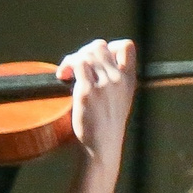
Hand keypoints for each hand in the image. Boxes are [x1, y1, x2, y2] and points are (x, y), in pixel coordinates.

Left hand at [59, 38, 137, 165]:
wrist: (102, 145)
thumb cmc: (107, 124)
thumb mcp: (121, 98)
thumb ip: (114, 78)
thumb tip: (95, 58)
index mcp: (129, 80)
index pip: (126, 46)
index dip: (109, 46)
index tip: (97, 60)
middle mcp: (118, 80)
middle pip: (99, 46)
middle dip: (83, 52)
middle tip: (76, 67)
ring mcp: (104, 85)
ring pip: (86, 53)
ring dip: (72, 59)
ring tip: (67, 73)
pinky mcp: (87, 91)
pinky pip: (76, 63)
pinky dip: (66, 66)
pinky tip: (62, 76)